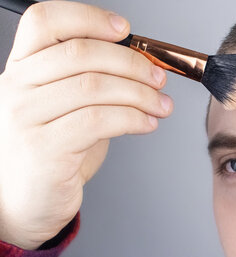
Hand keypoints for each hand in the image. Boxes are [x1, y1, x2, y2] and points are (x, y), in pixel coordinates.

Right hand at [0, 1, 172, 248]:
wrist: (24, 202)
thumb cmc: (51, 152)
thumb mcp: (65, 107)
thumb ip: (91, 82)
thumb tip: (140, 65)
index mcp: (21, 68)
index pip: (45, 21)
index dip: (89, 18)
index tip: (125, 30)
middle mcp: (17, 87)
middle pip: (81, 52)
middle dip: (132, 63)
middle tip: (158, 77)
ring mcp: (25, 117)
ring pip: (95, 87)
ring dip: (141, 94)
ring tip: (161, 105)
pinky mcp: (44, 148)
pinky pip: (99, 121)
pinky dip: (133, 118)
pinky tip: (147, 123)